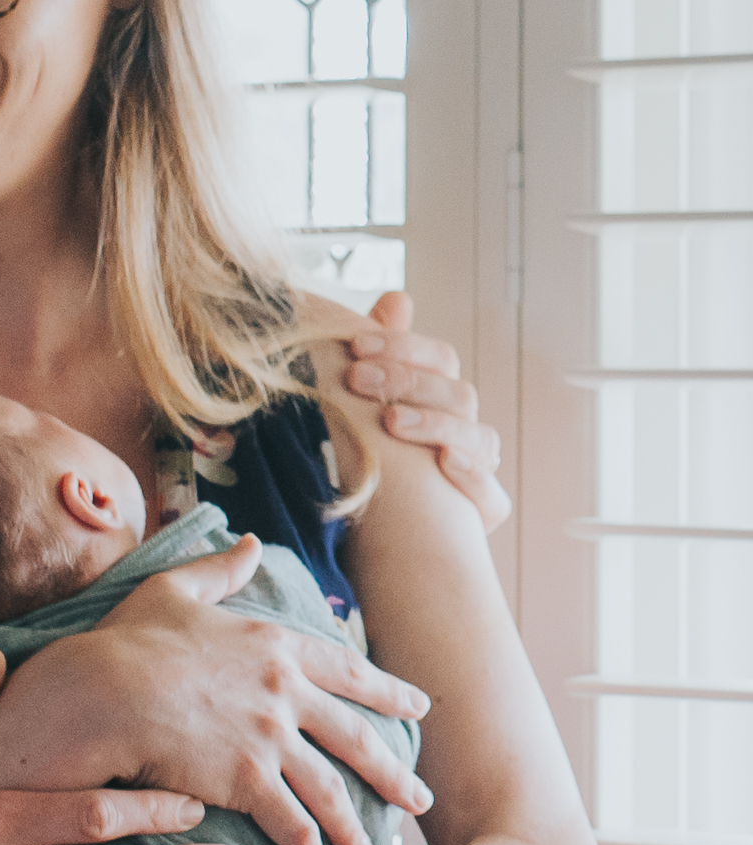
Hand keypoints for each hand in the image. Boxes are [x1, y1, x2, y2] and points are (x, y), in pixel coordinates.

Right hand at [0, 536, 431, 844]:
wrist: (101, 690)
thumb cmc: (125, 641)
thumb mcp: (174, 591)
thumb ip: (219, 569)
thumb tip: (250, 542)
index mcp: (274, 644)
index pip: (347, 670)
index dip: (386, 691)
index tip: (418, 708)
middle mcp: (284, 691)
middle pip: (355, 736)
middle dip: (391, 770)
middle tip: (418, 796)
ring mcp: (270, 737)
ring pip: (329, 788)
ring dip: (352, 824)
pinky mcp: (247, 779)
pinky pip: (290, 824)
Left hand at [347, 292, 510, 531]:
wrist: (370, 544)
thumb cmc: (371, 469)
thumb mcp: (364, 411)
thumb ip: (382, 356)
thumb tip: (397, 298)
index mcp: (442, 402)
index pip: (440, 360)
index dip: (402, 346)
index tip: (355, 345)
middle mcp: (465, 434)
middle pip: (456, 393)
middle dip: (406, 381)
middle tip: (357, 379)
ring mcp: (477, 474)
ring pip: (478, 437)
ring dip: (434, 424)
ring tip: (392, 422)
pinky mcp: (480, 515)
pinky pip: (491, 495)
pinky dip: (471, 475)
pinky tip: (446, 462)